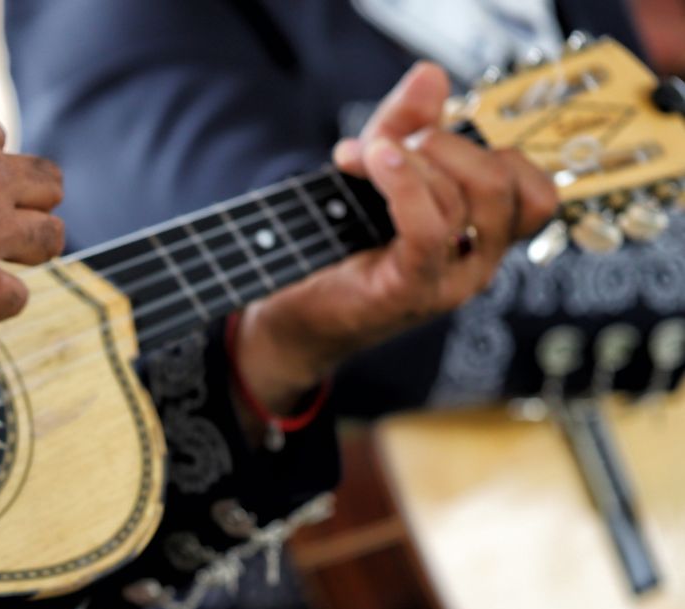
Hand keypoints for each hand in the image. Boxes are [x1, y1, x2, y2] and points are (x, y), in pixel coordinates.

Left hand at [235, 62, 557, 412]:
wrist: (298, 309)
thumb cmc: (344, 243)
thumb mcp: (379, 171)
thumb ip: (405, 123)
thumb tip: (430, 74)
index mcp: (484, 238)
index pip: (537, 193)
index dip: (497, 151)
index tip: (436, 139)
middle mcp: (477, 264)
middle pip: (504, 186)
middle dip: (450, 145)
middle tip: (398, 141)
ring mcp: (448, 282)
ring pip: (466, 201)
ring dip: (413, 160)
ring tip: (367, 153)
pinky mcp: (410, 291)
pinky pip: (429, 229)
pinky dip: (404, 185)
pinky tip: (374, 160)